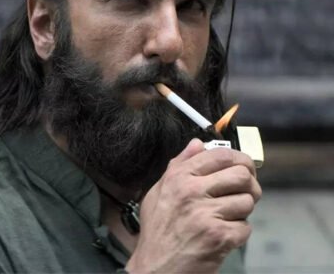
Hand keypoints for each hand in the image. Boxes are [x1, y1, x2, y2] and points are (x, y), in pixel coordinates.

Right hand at [124, 139, 261, 273]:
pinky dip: (239, 232)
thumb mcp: (158, 191)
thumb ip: (178, 165)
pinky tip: (224, 234)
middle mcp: (192, 192)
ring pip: (247, 201)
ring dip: (243, 211)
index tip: (244, 167)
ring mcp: (207, 215)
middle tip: (246, 192)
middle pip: (241, 175)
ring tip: (229, 216)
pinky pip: (246, 227)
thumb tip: (197, 144)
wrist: (156, 266)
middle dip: (249, 184)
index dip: (240, 159)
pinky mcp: (220, 237)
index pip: (220, 155)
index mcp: (179, 178)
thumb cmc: (158, 230)